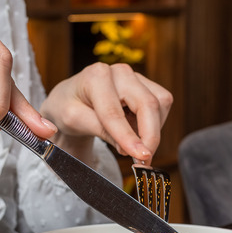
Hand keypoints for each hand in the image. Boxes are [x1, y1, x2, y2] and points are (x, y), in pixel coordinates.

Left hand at [40, 63, 172, 163]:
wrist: (71, 98)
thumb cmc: (68, 106)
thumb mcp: (73, 120)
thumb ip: (101, 131)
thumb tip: (129, 149)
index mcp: (96, 76)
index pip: (115, 112)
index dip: (128, 137)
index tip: (140, 157)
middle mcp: (120, 72)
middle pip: (148, 104)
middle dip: (150, 136)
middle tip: (144, 161)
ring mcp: (136, 77)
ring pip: (160, 104)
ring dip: (152, 130)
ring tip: (130, 143)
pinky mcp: (147, 85)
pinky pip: (163, 105)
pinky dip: (154, 123)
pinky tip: (136, 131)